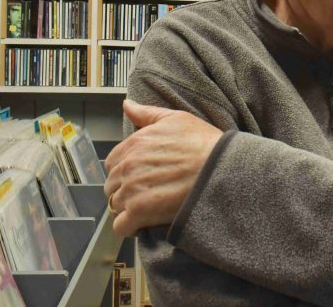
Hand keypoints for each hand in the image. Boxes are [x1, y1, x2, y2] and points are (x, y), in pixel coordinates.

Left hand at [104, 99, 223, 236]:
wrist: (220, 168)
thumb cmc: (203, 143)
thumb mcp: (176, 119)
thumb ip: (147, 113)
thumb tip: (127, 104)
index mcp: (133, 144)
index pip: (112, 162)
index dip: (125, 170)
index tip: (141, 175)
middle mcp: (127, 166)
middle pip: (111, 185)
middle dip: (125, 190)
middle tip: (149, 192)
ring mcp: (131, 189)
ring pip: (115, 205)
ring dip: (129, 208)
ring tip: (151, 207)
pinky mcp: (139, 212)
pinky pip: (121, 226)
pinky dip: (130, 227)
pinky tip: (145, 223)